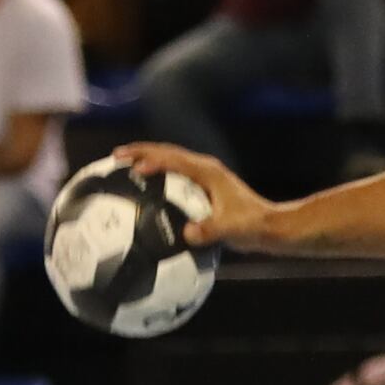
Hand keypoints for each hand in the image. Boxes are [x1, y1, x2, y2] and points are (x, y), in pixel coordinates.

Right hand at [110, 138, 269, 244]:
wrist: (269, 226)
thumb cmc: (252, 226)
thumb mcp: (230, 230)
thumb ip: (210, 230)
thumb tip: (187, 233)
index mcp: (208, 173)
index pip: (174, 160)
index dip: (153, 161)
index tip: (132, 168)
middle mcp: (205, 168)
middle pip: (167, 152)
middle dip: (141, 151)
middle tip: (115, 156)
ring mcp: (204, 176)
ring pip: (170, 160)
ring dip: (147, 158)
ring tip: (123, 163)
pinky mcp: (203, 186)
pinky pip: (174, 174)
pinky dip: (157, 173)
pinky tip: (144, 186)